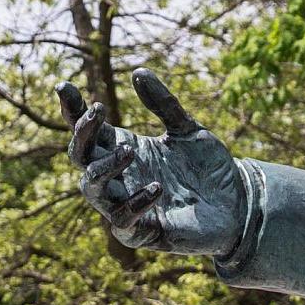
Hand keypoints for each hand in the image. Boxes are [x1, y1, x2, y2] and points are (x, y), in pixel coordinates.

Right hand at [56, 69, 246, 257]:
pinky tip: (157, 188)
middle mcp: (120, 177)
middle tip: (100, 111)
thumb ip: (164, 104)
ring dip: (104, 167)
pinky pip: (121, 221)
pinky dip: (134, 204)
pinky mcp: (143, 232)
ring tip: (131, 150)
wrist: (239, 205)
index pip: (88, 131)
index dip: (73, 110)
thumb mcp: (188, 130)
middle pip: (81, 156)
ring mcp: (127, 205)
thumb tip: (138, 72)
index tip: (64, 86)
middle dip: (83, 133)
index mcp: (125, 149)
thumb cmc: (209, 169)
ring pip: (91, 189)